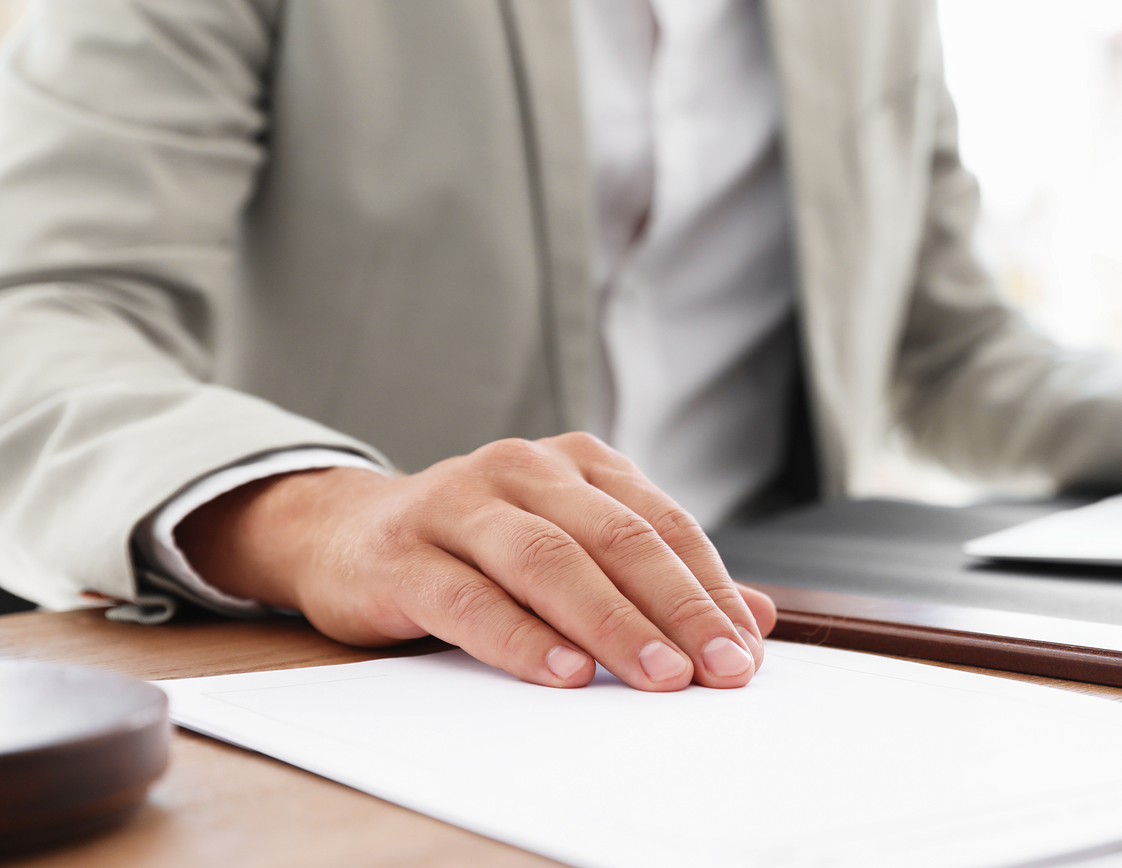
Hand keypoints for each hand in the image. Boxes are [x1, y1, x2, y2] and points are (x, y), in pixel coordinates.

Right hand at [176, 434, 778, 690]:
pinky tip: (563, 674)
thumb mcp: (572, 547)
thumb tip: (757, 618)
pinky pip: (469, 598)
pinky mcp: (404, 555)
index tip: (746, 646)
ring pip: (549, 561)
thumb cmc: (477, 547)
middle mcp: (521, 469)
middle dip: (677, 607)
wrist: (346, 533)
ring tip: (657, 675)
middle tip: (719, 667)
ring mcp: (459, 503)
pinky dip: (521, 638)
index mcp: (575, 462)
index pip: (660, 523)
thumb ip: (658, 577)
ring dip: (611, 623)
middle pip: (616, 538)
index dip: (709, 586)